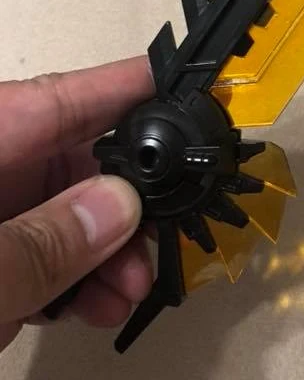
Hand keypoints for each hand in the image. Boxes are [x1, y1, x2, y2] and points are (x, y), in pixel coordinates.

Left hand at [0, 56, 154, 352]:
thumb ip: (34, 248)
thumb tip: (118, 205)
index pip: (58, 99)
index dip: (125, 87)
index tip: (186, 83)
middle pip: (66, 161)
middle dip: (121, 200)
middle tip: (161, 238)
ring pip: (55, 215)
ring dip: (101, 252)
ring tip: (128, 292)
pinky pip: (31, 257)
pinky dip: (67, 281)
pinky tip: (94, 307)